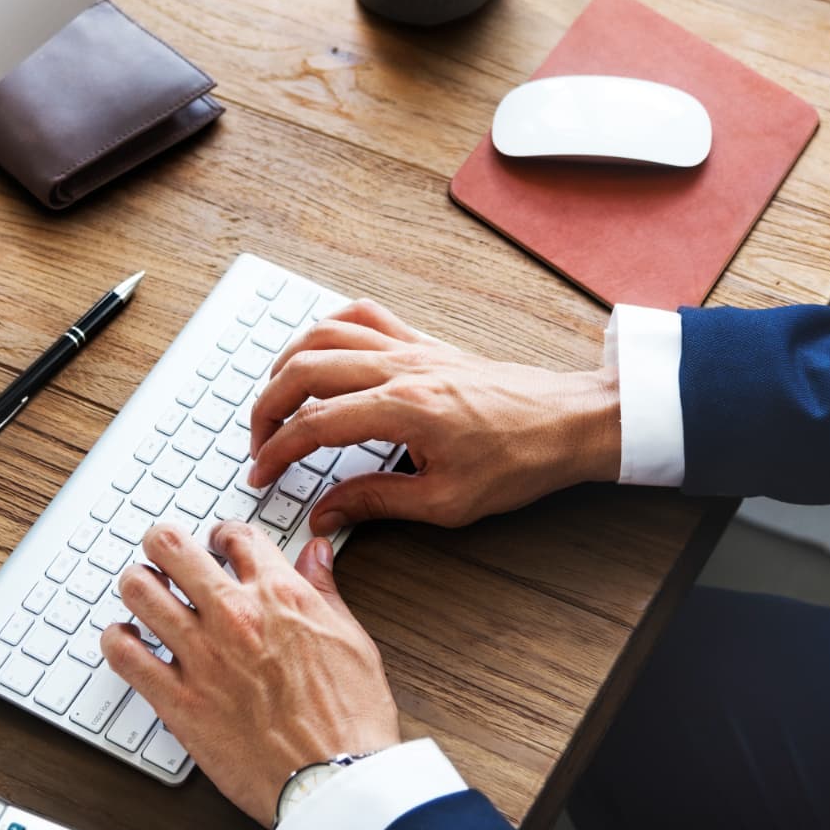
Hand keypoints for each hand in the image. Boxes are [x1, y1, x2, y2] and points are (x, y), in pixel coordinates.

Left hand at [102, 522, 400, 826]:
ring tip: (144, 593)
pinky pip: (124, 655)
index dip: (222, 534)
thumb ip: (324, 589)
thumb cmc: (350, 718)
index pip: (235, 535)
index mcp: (280, 595)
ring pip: (139, 590)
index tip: (217, 544)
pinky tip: (126, 641)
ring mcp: (201, 656)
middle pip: (172, 547)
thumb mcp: (351, 638)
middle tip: (165, 554)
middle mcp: (234, 616)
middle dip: (164, 543)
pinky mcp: (178, 701)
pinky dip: (117, 641)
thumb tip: (315, 553)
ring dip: (137, 585)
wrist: (336, 779)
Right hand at [248, 299, 619, 535]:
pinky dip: (330, 326)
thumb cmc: (520, 460)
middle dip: (267, 407)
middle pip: (305, 370)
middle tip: (258, 443)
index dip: (277, 451)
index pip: (315, 424)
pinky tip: (319, 349)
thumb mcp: (447, 502)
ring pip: (325, 334)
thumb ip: (376, 502)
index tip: (261, 474)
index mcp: (404, 409)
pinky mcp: (426, 342)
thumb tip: (326, 514)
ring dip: (288, 364)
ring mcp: (413, 348)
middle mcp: (402, 368)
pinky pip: (364, 315)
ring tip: (276, 399)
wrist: (570, 422)